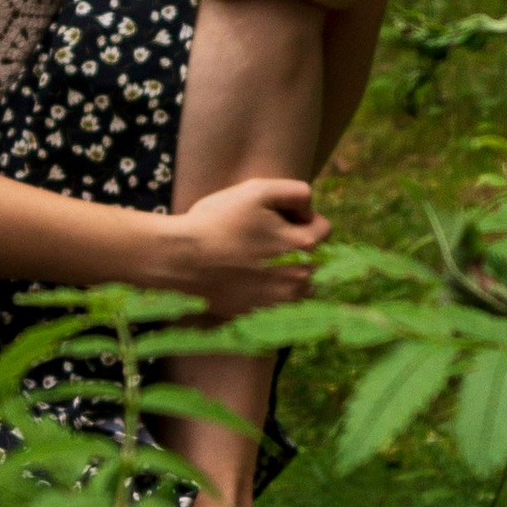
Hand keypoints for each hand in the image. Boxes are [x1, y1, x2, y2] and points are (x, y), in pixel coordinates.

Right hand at [165, 174, 328, 311]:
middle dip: (298, 244)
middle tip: (263, 237)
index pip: (325, 229)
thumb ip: (296, 192)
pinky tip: (248, 278)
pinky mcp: (262, 316)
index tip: (276, 217)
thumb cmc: (217, 221)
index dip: (302, 217)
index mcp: (303, 247)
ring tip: (258, 260)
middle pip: (316, 257)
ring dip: (290, 270)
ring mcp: (281, 302)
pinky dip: (272, 290)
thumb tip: (309, 208)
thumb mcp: (257, 190)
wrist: (180, 260)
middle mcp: (299, 279)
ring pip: (302, 282)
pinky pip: (281, 303)